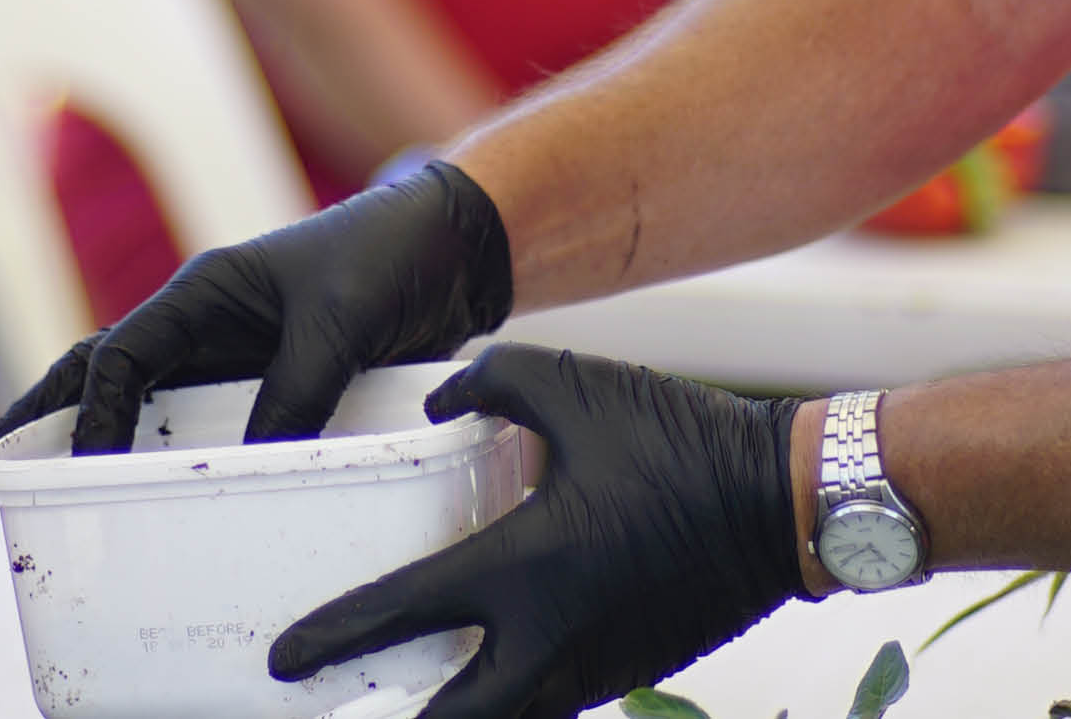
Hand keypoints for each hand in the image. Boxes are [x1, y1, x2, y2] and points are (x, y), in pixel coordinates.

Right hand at [0, 161, 512, 486]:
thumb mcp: (340, 326)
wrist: (457, 248)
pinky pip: (212, 426)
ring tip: (42, 489)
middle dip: (39, 419)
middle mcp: (207, 324)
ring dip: (95, 441)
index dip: (91, 414)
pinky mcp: (275, 380)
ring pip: (147, 403)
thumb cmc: (392, 258)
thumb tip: (254, 469)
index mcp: (205, 291)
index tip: (81, 468)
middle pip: (102, 375)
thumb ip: (296, 392)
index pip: (120, 356)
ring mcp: (236, 354)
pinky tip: (159, 496)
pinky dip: (177, 458)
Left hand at [268, 344, 809, 717]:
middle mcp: (552, 635)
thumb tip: (435, 408)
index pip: (403, 613)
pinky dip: (515, 706)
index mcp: (525, 564)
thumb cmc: (677, 437)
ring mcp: (594, 665)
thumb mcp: (571, 384)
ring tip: (411, 706)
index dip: (335, 639)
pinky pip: (552, 707)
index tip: (284, 661)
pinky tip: (492, 684)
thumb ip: (486, 386)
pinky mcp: (630, 671)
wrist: (786, 503)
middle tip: (345, 710)